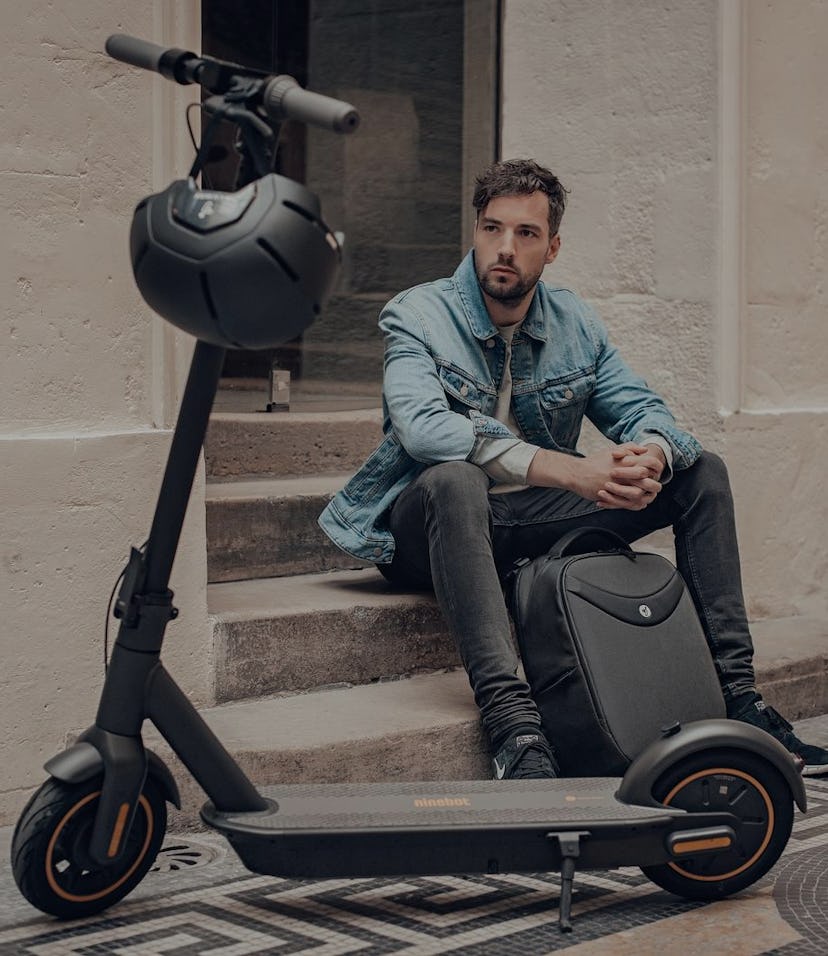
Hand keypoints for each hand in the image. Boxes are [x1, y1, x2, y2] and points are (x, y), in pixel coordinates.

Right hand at [526, 442, 664, 509]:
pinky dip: (634, 505)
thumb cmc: (595, 462)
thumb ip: (630, 447)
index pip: (649, 463)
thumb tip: (645, 449)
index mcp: (625, 460)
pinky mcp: (610, 495)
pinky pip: (626, 503)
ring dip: (645, 497)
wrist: (576, 473)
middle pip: (647, 480)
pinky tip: (637, 503)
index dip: (657, 468)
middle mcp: (622, 472)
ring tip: (647, 497)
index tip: (656, 472)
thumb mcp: (612, 450)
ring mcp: (616, 485)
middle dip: (654, 485)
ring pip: (638, 494)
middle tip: (655, 487)